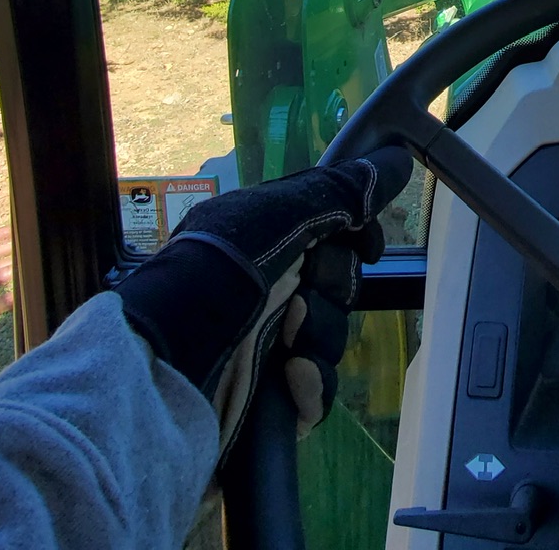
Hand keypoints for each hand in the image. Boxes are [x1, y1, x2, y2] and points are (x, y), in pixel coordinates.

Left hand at [113, 147, 411, 451]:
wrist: (164, 368)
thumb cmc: (212, 277)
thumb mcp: (274, 218)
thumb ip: (337, 192)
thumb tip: (394, 159)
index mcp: (263, 241)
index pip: (332, 234)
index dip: (356, 239)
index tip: (366, 245)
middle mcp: (265, 289)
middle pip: (339, 287)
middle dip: (330, 291)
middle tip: (301, 295)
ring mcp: (266, 345)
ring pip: (332, 340)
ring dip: (318, 338)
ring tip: (286, 343)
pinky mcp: (270, 399)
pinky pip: (318, 392)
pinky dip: (310, 386)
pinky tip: (289, 377)